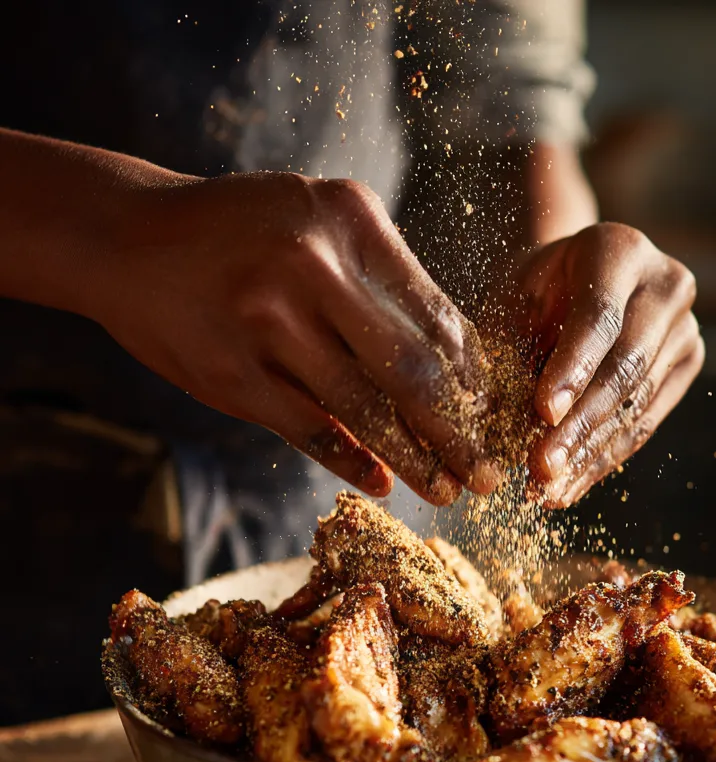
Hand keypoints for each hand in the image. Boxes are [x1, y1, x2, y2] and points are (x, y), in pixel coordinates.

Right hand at [95, 172, 490, 503]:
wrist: (125, 237)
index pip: (439, 318)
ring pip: (368, 411)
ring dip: (416, 462)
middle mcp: (312, 264)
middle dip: (460, 435)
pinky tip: (381, 483)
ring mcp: (269, 320)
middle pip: (414, 372)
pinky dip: (353, 461)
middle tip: (489, 475)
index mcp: (349, 219)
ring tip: (446, 491)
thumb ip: (382, 284)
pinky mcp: (233, 371)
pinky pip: (312, 430)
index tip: (493, 420)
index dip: (474, 382)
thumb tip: (465, 374)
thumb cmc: (244, 238)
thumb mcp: (317, 226)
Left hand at [514, 223, 703, 505]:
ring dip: (589, 453)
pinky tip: (569, 487)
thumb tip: (495, 419)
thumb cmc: (537, 288)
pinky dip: (602, 459)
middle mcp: (666, 285)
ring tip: (548, 489)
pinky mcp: (687, 368)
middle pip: (626, 367)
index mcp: (619, 248)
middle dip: (580, 425)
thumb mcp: (514, 299)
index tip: (542, 414)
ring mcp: (685, 328)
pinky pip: (644, 424)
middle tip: (541, 468)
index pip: (599, 317)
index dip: (572, 369)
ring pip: (638, 403)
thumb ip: (510, 346)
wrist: (580, 280)